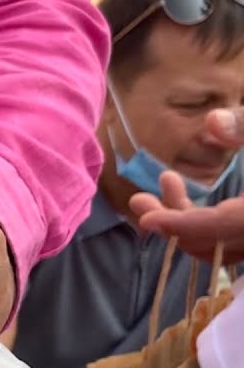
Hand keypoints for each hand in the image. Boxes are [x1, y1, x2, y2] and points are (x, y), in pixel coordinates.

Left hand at [129, 106, 243, 264]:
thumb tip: (211, 121)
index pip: (219, 227)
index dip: (181, 224)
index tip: (146, 219)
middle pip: (211, 242)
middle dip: (173, 221)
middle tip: (140, 198)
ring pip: (218, 246)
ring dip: (186, 221)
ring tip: (166, 182)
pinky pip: (227, 243)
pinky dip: (204, 225)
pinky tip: (186, 198)